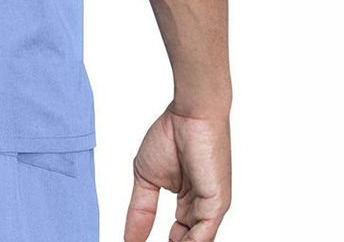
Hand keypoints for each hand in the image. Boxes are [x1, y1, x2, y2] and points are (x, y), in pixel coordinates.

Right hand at [124, 107, 230, 240]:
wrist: (188, 116)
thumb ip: (140, 210)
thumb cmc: (170, 136)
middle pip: (185, 241)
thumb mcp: (145, 178)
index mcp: (188, 200)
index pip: (177, 235)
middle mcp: (201, 207)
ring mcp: (210, 208)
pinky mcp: (217, 205)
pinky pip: (203, 236)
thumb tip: (129, 238)